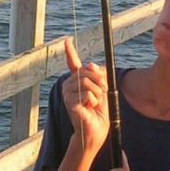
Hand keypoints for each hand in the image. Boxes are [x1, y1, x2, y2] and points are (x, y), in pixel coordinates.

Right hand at [61, 38, 108, 152]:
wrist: (95, 130)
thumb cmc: (99, 112)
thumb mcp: (103, 91)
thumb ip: (98, 77)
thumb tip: (90, 64)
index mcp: (77, 81)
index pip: (72, 64)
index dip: (69, 52)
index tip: (66, 40)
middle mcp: (69, 85)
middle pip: (86, 72)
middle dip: (100, 82)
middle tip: (102, 94)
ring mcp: (67, 94)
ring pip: (87, 83)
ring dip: (98, 94)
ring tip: (94, 104)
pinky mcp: (69, 102)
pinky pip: (87, 94)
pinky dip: (94, 101)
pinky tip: (89, 108)